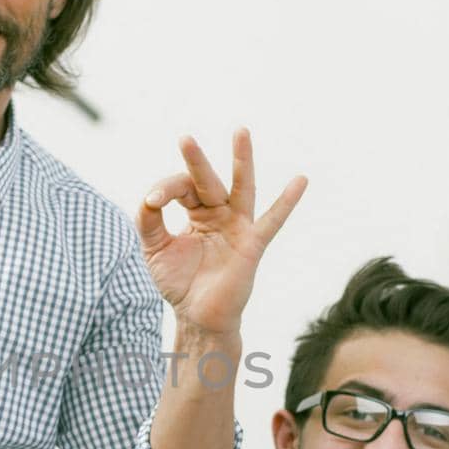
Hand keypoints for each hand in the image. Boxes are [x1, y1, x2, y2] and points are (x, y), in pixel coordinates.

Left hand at [137, 129, 305, 338]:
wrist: (196, 316)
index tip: (152, 203)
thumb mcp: (154, 248)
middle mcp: (219, 214)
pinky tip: (301, 181)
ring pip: (241, 187)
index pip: (181, 188)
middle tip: (184, 138)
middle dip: (196, 161)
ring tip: (241, 132)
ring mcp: (237, 226)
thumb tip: (149, 198)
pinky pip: (272, 221)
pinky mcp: (251, 244)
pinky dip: (287, 201)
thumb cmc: (179, 282)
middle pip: (206, 180)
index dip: (164, 191)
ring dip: (242, 160)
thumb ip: (148, 221)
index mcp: (197, 212)